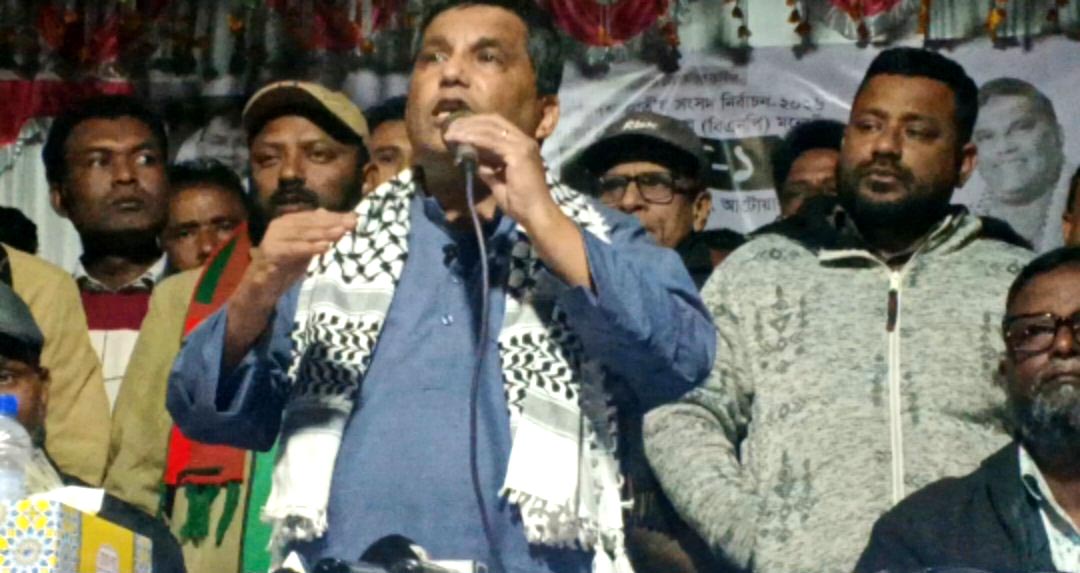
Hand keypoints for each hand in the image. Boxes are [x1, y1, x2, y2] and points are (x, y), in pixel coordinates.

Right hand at [242, 208, 356, 305]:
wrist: (263, 287)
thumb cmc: (286, 265)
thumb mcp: (307, 248)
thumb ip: (320, 235)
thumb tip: (341, 219)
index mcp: (289, 221)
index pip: (315, 217)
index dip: (334, 217)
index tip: (354, 218)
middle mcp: (280, 225)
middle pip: (310, 223)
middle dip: (332, 223)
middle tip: (352, 224)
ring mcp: (273, 238)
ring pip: (302, 234)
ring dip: (323, 233)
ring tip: (341, 232)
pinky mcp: (271, 253)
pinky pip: (293, 249)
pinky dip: (309, 248)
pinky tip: (324, 247)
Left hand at [443, 114, 590, 288]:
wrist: (535, 214)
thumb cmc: (520, 202)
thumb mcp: (498, 182)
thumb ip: (487, 169)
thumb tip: (472, 160)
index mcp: (522, 146)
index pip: (498, 126)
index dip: (476, 124)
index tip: (458, 129)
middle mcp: (524, 141)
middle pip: (494, 121)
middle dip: (470, 122)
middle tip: (450, 129)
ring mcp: (523, 145)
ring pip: (491, 129)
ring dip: (468, 129)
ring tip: (450, 134)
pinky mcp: (519, 153)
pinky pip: (491, 141)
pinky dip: (474, 139)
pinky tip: (461, 140)